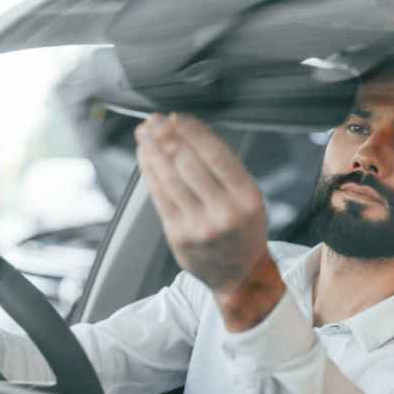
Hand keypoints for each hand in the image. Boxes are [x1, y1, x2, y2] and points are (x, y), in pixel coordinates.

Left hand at [135, 113, 284, 330]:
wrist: (240, 276)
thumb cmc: (243, 231)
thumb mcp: (249, 199)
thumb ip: (224, 169)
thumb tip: (187, 132)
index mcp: (247, 199)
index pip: (216, 155)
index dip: (192, 132)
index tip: (177, 118)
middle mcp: (224, 213)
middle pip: (188, 164)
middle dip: (167, 137)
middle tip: (155, 121)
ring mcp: (199, 227)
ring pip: (169, 178)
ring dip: (153, 151)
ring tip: (145, 133)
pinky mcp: (178, 236)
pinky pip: (159, 197)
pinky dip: (149, 172)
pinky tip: (145, 157)